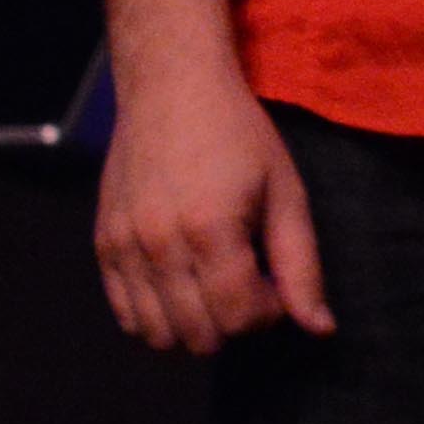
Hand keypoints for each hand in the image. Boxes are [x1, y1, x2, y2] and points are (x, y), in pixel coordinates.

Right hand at [96, 61, 330, 350]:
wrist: (171, 88)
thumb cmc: (238, 136)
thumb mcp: (286, 193)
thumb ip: (302, 266)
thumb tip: (320, 329)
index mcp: (210, 230)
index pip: (238, 318)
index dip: (268, 315)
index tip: (276, 284)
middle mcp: (159, 244)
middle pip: (199, 334)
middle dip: (235, 322)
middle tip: (249, 283)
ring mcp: (124, 246)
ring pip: (158, 333)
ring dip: (195, 325)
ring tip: (215, 285)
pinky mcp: (103, 243)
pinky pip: (126, 313)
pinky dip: (157, 316)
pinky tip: (182, 286)